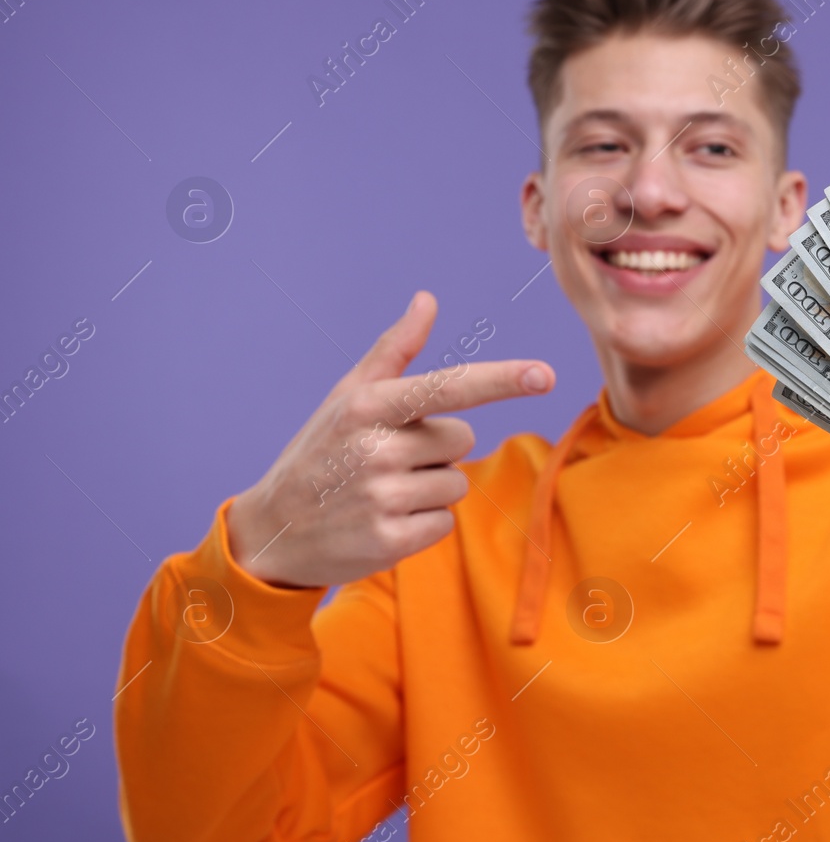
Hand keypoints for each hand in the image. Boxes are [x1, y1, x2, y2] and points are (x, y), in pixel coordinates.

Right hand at [226, 291, 555, 587]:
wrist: (273, 531)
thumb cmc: (321, 453)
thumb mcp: (348, 398)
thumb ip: (395, 351)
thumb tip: (427, 300)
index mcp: (369, 405)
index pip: (449, 387)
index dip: (501, 380)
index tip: (545, 375)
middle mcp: (376, 448)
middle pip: (462, 439)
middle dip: (435, 450)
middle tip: (386, 462)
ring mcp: (382, 497)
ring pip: (456, 482)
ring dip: (430, 489)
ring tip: (381, 493)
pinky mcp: (389, 540)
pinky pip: (445, 522)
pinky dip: (423, 524)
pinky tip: (382, 521)